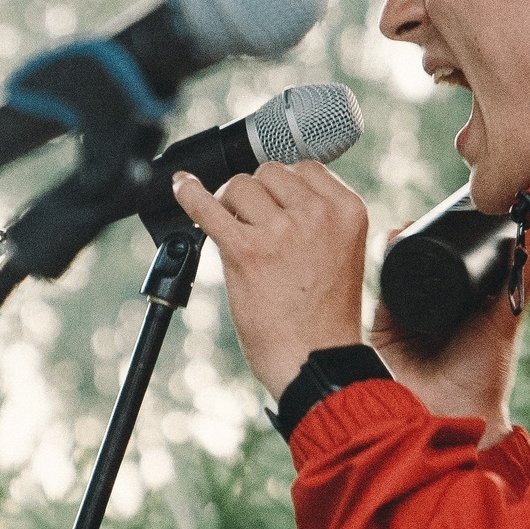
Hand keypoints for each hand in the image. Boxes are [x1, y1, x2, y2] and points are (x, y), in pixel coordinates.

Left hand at [173, 162, 369, 398]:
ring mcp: (282, 231)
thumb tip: (265, 186)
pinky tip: (181, 187)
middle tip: (254, 230)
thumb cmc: (324, 316)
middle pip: (269, 172)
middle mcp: (318, 214)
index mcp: (348, 211)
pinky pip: (207, 206)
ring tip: (236, 236)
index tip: (272, 206)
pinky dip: (189, 193)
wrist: (315, 361)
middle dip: (256, 196)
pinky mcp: (247, 251)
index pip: (305, 168)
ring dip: (230, 205)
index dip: (282, 186)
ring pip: (239, 185)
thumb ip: (314, 216)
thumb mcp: (338, 251)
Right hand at [368, 230, 529, 444]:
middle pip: (423, 263)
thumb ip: (522, 285)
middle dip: (419, 237)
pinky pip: (381, 291)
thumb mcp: (505, 324)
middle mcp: (434, 308)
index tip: (453, 211)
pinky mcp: (384, 328)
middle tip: (420, 218)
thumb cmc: (483, 377)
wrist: (450, 414)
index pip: (454, 262)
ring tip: (404, 229)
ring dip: (398, 247)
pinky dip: (384, 268)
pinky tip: (390, 247)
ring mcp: (408, 316)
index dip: (450, 237)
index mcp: (463, 305)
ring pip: (400, 272)